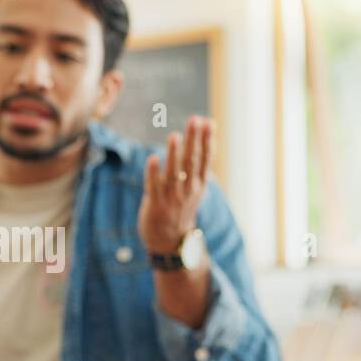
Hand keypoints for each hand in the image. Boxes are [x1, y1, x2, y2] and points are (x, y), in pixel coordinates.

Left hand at [138, 115, 213, 254]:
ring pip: (174, 173)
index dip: (207, 140)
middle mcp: (187, 190)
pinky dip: (153, 173)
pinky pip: (153, 187)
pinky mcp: (155, 204)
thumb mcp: (195, 187)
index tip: (208, 122)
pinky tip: (153, 158)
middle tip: (195, 120)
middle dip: (193, 140)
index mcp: (198, 184)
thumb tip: (203, 136)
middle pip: (192, 162)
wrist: (169, 239)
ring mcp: (171, 197)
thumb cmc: (180, 207)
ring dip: (174, 154)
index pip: (205, 159)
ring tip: (175, 135)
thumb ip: (197, 164)